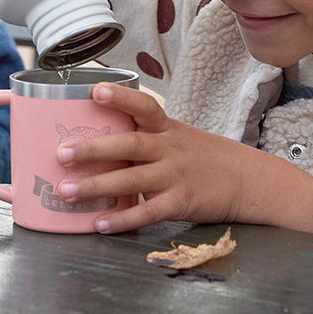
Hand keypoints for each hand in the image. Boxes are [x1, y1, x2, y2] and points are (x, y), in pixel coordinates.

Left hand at [54, 82, 312, 233]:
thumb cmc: (206, 158)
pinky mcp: (181, 203)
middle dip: (93, 149)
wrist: (250, 181)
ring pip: (132, 180)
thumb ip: (146, 137)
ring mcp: (175, 176)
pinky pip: (147, 212)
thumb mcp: (179, 137)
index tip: (96, 90)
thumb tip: (98, 141)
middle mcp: (170, 149)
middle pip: (129, 145)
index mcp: (168, 129)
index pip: (144, 106)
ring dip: (97, 186)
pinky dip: (122, 220)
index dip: (121, 97)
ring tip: (67, 191)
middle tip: (62, 154)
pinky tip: (99, 223)